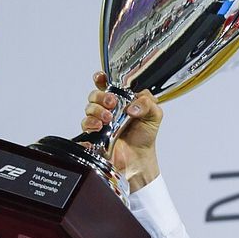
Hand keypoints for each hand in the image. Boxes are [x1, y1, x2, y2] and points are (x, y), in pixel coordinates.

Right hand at [81, 72, 162, 191]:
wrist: (139, 159)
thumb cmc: (144, 136)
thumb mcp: (154, 115)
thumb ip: (148, 103)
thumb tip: (133, 106)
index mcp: (121, 101)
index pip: (107, 85)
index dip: (100, 79)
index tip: (100, 78)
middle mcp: (107, 109)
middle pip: (94, 95)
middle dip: (101, 97)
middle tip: (111, 103)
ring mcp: (99, 122)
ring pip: (89, 109)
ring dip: (97, 111)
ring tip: (108, 119)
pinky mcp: (93, 135)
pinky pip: (84, 127)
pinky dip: (90, 125)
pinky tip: (99, 128)